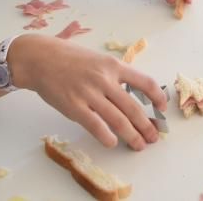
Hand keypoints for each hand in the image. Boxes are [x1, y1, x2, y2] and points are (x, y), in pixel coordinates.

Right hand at [10, 35, 165, 149]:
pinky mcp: (74, 106)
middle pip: (133, 107)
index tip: (162, 109)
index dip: (157, 97)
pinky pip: (95, 125)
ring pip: (118, 119)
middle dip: (147, 125)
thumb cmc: (68, 58)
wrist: (40, 58)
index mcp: (113, 65)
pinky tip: (113, 143)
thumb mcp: (97, 59)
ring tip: (139, 145)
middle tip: (153, 137)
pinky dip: (106, 137)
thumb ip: (114, 74)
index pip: (144, 82)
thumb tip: (133, 92)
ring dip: (132, 135)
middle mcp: (104, 79)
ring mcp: (89, 94)